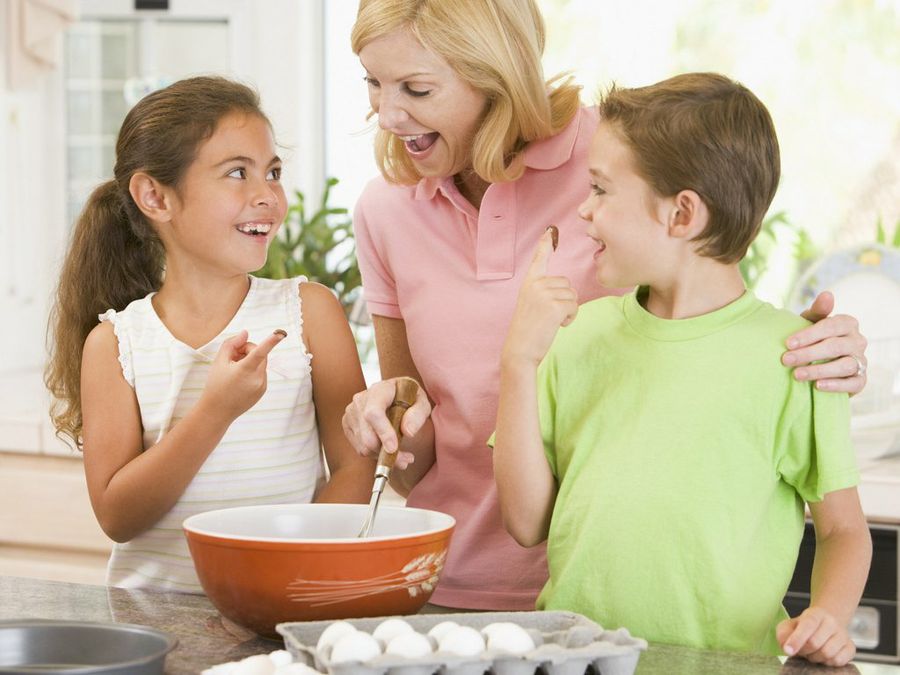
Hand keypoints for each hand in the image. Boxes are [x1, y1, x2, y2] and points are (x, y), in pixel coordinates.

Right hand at [201, 329, 286, 420]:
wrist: (216, 412)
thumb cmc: (215, 385)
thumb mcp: (219, 361)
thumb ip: (232, 344)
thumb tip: (245, 333)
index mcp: (245, 370)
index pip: (260, 352)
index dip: (271, 341)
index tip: (282, 333)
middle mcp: (257, 378)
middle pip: (260, 354)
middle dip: (248, 350)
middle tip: (234, 356)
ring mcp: (262, 386)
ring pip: (261, 364)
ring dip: (250, 361)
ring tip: (234, 370)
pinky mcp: (263, 391)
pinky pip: (260, 374)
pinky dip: (252, 372)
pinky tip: (239, 380)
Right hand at [342, 377, 430, 468]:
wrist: (396, 396)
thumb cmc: (410, 399)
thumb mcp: (422, 402)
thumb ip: (418, 414)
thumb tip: (408, 432)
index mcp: (380, 390)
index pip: (374, 413)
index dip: (383, 432)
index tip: (394, 448)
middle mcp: (361, 399)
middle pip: (367, 436)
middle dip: (386, 453)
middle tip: (407, 460)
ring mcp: (351, 412)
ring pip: (364, 447)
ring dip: (383, 456)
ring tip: (401, 455)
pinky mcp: (347, 424)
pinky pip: (360, 449)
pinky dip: (375, 455)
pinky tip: (387, 449)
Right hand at [502, 227, 577, 367]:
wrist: (520, 349)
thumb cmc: (528, 330)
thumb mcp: (532, 304)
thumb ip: (544, 292)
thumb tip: (564, 288)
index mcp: (529, 282)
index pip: (539, 259)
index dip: (546, 244)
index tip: (550, 229)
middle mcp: (536, 284)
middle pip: (567, 283)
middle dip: (565, 300)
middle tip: (548, 316)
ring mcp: (544, 294)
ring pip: (573, 295)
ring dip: (568, 310)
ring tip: (551, 321)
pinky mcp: (554, 306)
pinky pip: (574, 306)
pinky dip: (570, 318)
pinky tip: (557, 325)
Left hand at [777, 606, 855, 665]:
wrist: (825, 626)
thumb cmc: (803, 628)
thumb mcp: (789, 626)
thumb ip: (783, 634)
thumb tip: (786, 647)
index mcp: (816, 613)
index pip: (808, 625)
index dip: (796, 639)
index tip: (788, 650)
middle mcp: (832, 622)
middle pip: (815, 643)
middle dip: (804, 650)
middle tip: (801, 650)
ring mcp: (843, 635)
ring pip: (827, 654)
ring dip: (815, 657)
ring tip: (811, 652)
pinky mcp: (851, 648)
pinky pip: (838, 661)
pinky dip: (827, 663)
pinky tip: (823, 656)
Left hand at [783, 291, 867, 393]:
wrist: (820, 364)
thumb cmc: (814, 338)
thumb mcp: (811, 323)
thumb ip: (818, 310)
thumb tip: (827, 294)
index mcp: (847, 323)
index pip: (830, 326)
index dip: (808, 335)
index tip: (788, 343)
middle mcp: (858, 341)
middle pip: (835, 346)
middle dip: (808, 353)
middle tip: (786, 360)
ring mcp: (861, 361)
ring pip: (845, 365)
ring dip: (819, 370)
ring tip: (797, 375)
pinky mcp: (861, 380)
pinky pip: (854, 383)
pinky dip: (836, 385)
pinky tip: (817, 386)